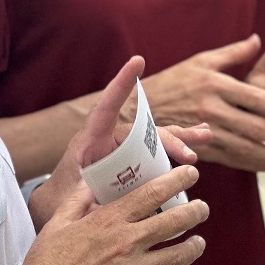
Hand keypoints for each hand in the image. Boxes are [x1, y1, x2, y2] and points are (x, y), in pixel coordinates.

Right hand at [17, 169, 208, 264]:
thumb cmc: (46, 260)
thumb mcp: (59, 220)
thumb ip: (80, 196)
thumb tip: (93, 177)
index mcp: (109, 220)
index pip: (153, 193)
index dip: (177, 180)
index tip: (191, 174)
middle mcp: (125, 244)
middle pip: (173, 222)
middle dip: (195, 212)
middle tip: (203, 208)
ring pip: (176, 257)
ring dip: (193, 248)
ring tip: (199, 242)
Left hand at [33, 57, 211, 227]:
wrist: (58, 204)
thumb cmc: (60, 196)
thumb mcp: (68, 197)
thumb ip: (85, 197)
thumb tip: (101, 204)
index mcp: (91, 141)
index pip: (106, 108)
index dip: (121, 85)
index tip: (137, 60)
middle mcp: (111, 139)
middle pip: (144, 132)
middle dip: (170, 139)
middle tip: (190, 154)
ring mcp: (124, 150)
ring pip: (156, 140)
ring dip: (182, 137)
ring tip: (206, 134)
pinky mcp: (132, 162)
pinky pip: (158, 153)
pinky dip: (177, 149)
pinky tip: (197, 146)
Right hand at [143, 35, 264, 172]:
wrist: (139, 108)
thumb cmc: (175, 80)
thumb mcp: (202, 61)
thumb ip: (233, 53)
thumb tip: (259, 40)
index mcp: (216, 85)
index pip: (255, 98)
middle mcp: (212, 109)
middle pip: (255, 127)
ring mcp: (205, 131)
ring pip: (245, 147)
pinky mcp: (200, 148)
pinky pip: (230, 158)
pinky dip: (251, 164)